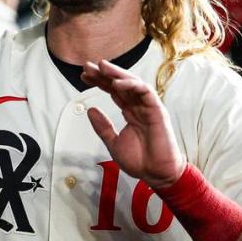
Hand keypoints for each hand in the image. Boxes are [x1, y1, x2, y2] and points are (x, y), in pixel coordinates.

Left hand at [82, 60, 186, 188]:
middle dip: (104, 74)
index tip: (84, 76)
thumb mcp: (114, 143)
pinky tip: (117, 83)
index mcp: (130, 112)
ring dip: (117, 73)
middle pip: (121, 84)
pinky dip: (131, 85)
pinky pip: (145, 92)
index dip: (99, 82)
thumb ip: (103, 127)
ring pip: (133, 83)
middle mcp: (139, 106)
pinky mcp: (157, 110)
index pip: (114, 91)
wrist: (157, 174)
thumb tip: (90, 110)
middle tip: (87, 66)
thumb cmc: (140, 161)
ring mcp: (149, 106)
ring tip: (101, 67)